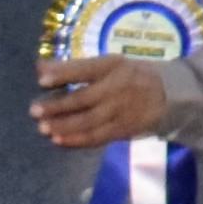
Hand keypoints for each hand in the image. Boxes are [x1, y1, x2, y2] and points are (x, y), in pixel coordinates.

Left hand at [30, 56, 168, 149]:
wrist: (168, 95)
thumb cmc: (129, 75)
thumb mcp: (109, 64)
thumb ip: (74, 67)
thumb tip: (40, 67)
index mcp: (112, 66)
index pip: (85, 69)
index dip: (63, 74)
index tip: (41, 80)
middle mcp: (116, 88)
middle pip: (83, 98)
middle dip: (57, 105)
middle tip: (34, 110)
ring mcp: (120, 111)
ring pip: (88, 121)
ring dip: (64, 125)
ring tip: (43, 127)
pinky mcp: (122, 129)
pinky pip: (97, 136)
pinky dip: (77, 139)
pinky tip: (59, 139)